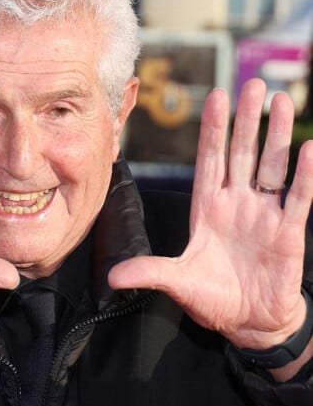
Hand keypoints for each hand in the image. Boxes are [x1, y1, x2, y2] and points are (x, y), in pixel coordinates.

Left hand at [109, 79, 312, 372]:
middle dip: (247, 119)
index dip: (213, 128)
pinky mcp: (288, 232)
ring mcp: (263, 214)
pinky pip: (299, 196)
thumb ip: (148, 272)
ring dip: (277, 134)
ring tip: (282, 100)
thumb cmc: (212, 297)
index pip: (210, 159)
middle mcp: (236, 203)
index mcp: (207, 207)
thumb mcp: (177, 281)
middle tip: (254, 84)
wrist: (248, 321)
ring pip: (271, 165)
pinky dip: (305, 173)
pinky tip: (309, 146)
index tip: (216, 96)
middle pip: (242, 152)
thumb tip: (112, 278)